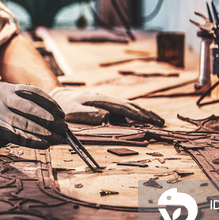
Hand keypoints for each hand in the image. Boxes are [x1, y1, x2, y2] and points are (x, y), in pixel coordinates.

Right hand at [0, 84, 66, 158]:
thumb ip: (24, 109)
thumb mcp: (6, 108)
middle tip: (63, 127)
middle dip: (50, 119)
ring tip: (57, 138)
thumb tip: (54, 119)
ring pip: (26, 123)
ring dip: (45, 132)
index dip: (49, 103)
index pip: (32, 92)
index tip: (61, 113)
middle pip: (30, 107)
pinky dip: (33, 141)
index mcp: (5, 89)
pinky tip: (44, 144)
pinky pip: (18, 136)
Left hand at [50, 88, 164, 126]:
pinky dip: (134, 112)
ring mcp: (106, 100)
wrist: (57, 96)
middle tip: (161, 123)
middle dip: (146, 114)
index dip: (137, 115)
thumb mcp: (71, 110)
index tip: (150, 121)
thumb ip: (86, 114)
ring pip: (128, 105)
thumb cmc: (63, 106)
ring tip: (157, 120)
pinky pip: (123, 108)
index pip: (123, 108)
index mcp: (100, 101)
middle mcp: (106, 99)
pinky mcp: (104, 103)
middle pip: (130, 105)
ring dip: (143, 112)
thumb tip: (105, 116)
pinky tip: (140, 118)